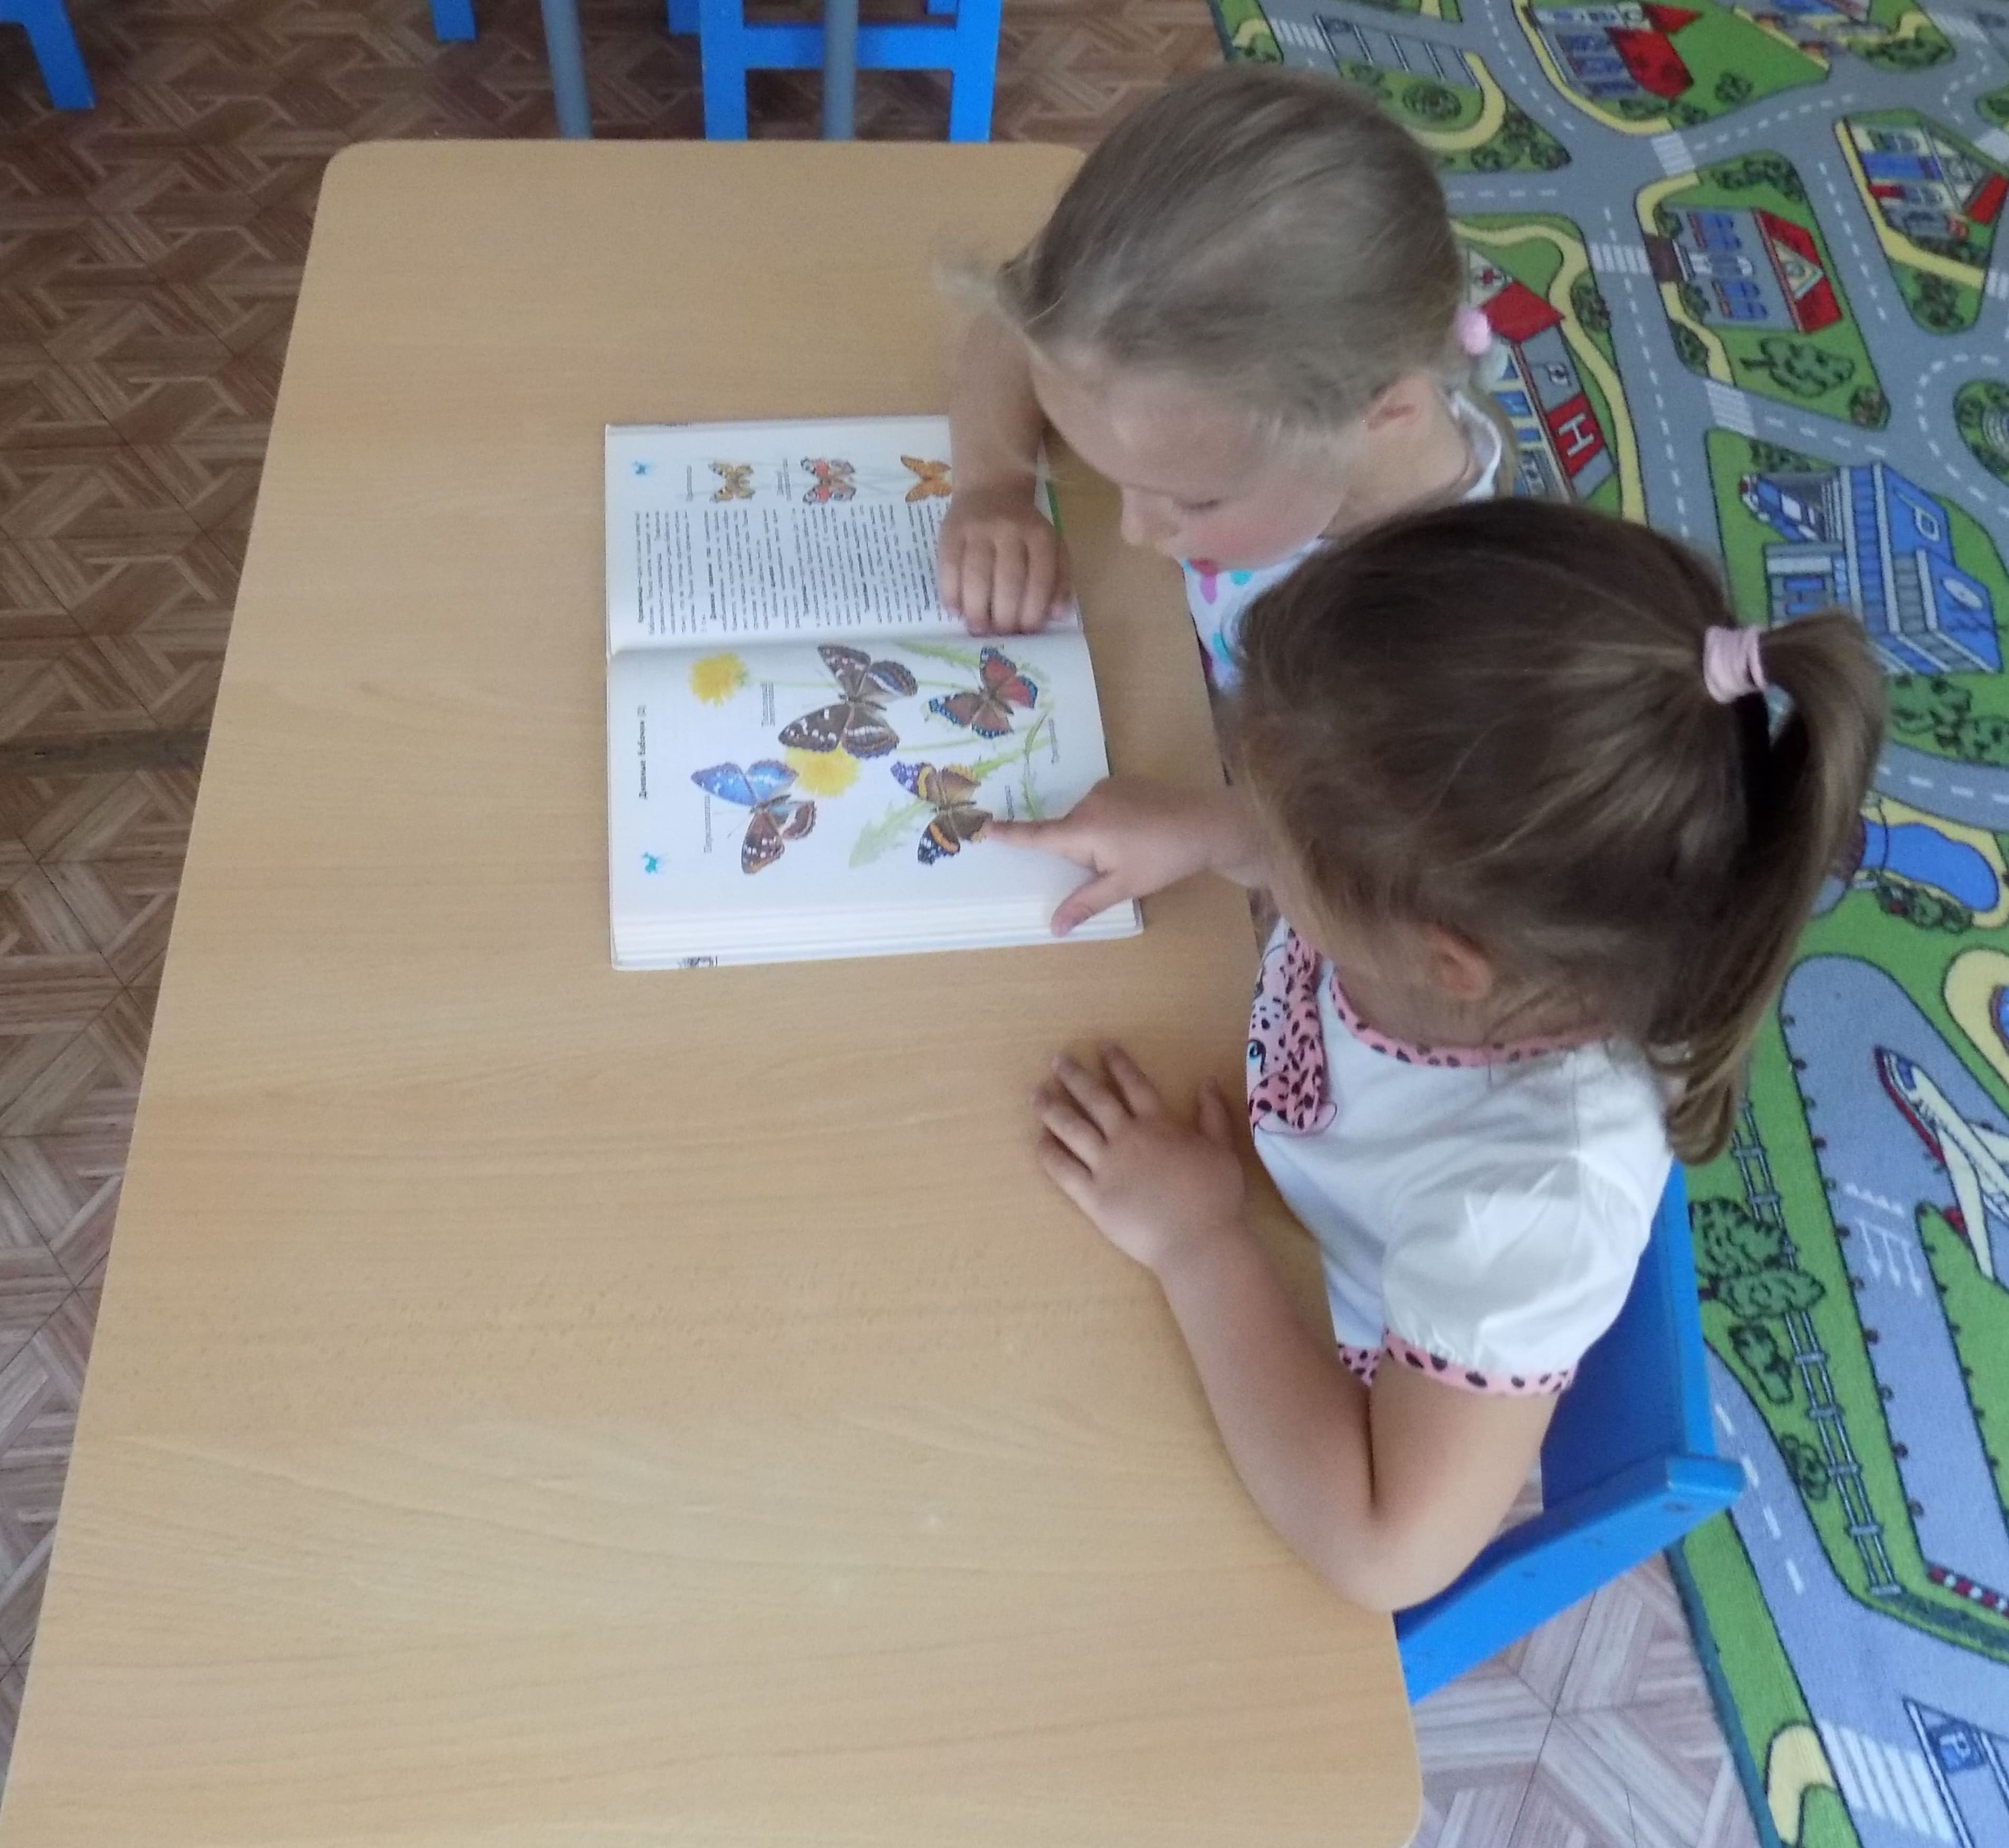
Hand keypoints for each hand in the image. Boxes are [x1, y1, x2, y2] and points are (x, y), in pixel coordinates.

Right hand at [936, 482, 1072, 634]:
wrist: (991, 489)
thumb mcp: (1052, 546)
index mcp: (1039, 535)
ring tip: (977, 629)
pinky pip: (948, 567)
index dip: (1033, 610)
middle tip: (1000, 635)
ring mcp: (978, 529)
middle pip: (1007, 580)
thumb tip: (1057, 615)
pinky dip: (951, 593)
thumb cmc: (1025, 528)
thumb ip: (1059, 579)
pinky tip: (954, 610)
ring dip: (976, 609)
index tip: (1027, 633)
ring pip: (976, 575)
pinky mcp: (950, 531)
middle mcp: (1010, 529)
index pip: (1040, 578)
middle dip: (1004, 615)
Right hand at [990, 778, 1256, 934]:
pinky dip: (1110, 822)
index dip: (1010, 834)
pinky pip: (1102, 806)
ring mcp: (1106, 788)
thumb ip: (1085, 903)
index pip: (1037, 835)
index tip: (984, 827)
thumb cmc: (1164, 857)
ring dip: (1097, 837)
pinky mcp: (1123, 782)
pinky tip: (1138, 833)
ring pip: (1086, 820)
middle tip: (1115, 865)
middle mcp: (1088, 802)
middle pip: (1066, 832)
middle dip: (1079, 852)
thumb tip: (1054, 928)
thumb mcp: (1124, 886)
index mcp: (1083, 828)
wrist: (1208, 823)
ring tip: (1133, 850)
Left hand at [1033, 1045, 1245, 1273]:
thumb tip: (1207, 1080)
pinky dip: (1049, 1153)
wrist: (1197, 1242)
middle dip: (1075, 1077)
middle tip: (1057, 1061)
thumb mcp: (1223, 1149)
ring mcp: (1106, 1167)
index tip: (1103, 1047)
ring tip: (1037, 1094)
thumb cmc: (1215, 1197)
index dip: (1118, 1064)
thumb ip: (1213, 1114)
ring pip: (1072, 1130)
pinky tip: (1040, 1140)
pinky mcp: (1092, 1197)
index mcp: (1158, 1125)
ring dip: (1053, 1109)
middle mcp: (1126, 1139)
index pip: (1133, 1086)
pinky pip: (1064, 1170)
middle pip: (1095, 1100)